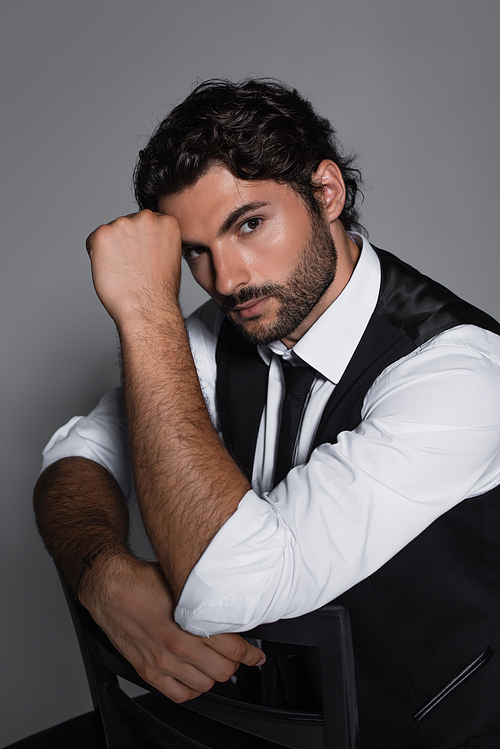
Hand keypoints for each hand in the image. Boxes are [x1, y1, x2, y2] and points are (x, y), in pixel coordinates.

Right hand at [79, 555, 264, 702]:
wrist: (111, 587)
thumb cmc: (145, 580)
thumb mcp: (184, 582)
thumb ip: (207, 598)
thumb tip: (230, 603)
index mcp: (189, 622)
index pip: (233, 648)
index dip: (250, 655)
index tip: (255, 656)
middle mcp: (176, 646)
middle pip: (222, 671)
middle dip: (233, 665)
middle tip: (234, 657)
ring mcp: (161, 662)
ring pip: (203, 685)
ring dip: (213, 677)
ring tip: (214, 665)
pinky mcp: (147, 670)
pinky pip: (177, 694)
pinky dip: (191, 690)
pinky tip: (194, 679)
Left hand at [86, 210, 182, 328]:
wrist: (147, 307)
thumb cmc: (159, 290)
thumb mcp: (171, 257)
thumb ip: (158, 240)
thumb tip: (143, 240)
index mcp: (166, 221)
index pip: (146, 223)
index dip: (142, 242)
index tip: (144, 257)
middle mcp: (146, 218)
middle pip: (127, 225)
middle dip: (126, 243)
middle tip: (133, 266)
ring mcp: (123, 224)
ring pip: (110, 233)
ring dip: (112, 249)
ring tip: (123, 271)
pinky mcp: (102, 235)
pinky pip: (93, 242)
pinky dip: (97, 256)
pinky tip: (111, 270)